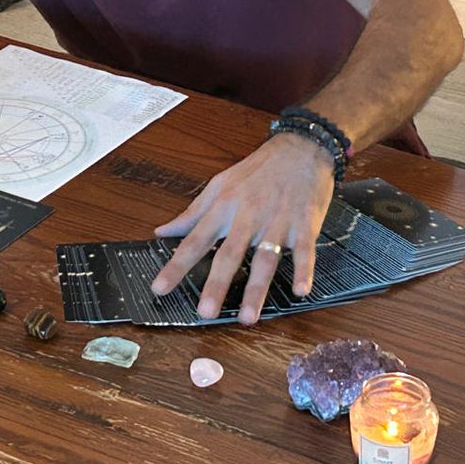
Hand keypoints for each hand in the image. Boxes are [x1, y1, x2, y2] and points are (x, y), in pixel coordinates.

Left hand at [149, 133, 334, 324]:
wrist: (302, 146)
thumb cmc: (259, 168)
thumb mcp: (220, 183)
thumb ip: (192, 212)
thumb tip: (162, 231)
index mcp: (224, 205)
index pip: (195, 239)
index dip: (177, 265)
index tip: (159, 288)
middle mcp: (249, 215)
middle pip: (229, 253)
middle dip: (216, 284)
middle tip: (205, 312)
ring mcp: (278, 220)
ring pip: (265, 258)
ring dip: (257, 289)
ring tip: (248, 317)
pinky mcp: (304, 224)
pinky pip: (304, 250)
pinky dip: (303, 270)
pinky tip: (300, 291)